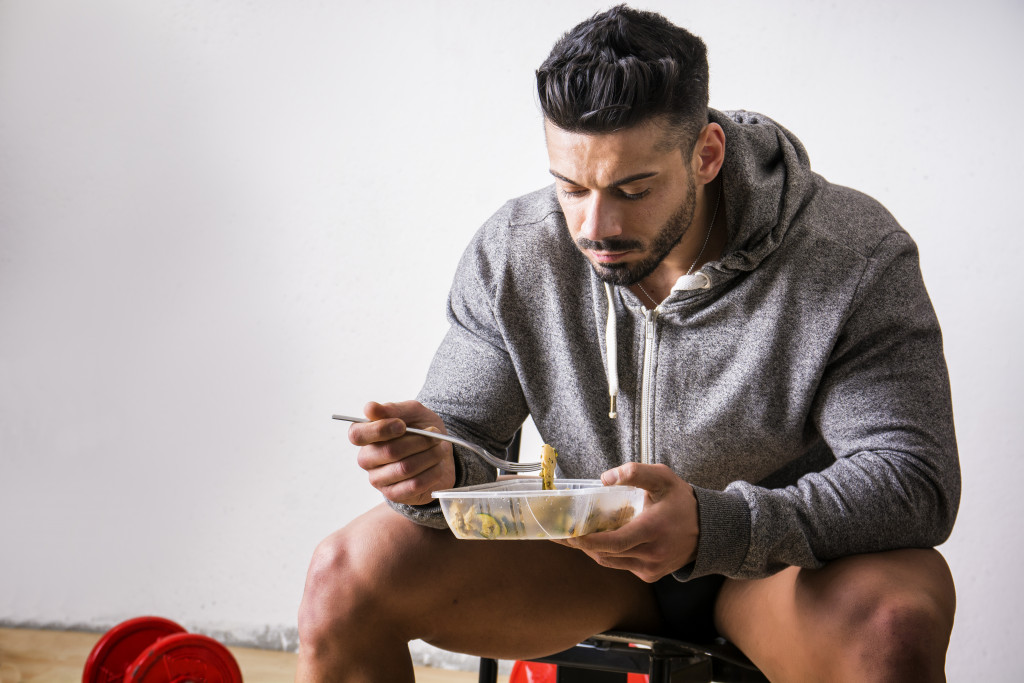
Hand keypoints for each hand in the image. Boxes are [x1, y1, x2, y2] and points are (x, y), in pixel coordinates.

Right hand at [348, 400, 455, 505]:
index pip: (357, 435)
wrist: (441, 452)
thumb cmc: (422, 429)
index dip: (380, 429)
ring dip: (429, 456)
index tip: (402, 425)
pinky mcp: (394, 495)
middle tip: (435, 436)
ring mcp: (378, 479)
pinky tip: (438, 466)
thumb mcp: (412, 412)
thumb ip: (392, 409)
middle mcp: (367, 459)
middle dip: (419, 441)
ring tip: (440, 449)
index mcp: (366, 436)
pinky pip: (414, 485)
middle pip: (389, 451)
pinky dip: (432, 473)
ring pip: (405, 468)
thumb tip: (370, 409)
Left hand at [556, 463, 698, 582]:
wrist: (709, 530)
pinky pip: (621, 565)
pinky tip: (602, 539)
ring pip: (610, 562)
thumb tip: (605, 478)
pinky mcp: (651, 575)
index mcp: (653, 530)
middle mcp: (652, 553)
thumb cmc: (681, 501)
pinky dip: (608, 553)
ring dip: (592, 549)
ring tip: (575, 535)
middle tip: (561, 532)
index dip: (587, 541)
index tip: (568, 534)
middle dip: (581, 544)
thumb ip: (635, 472)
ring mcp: (651, 568)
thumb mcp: (662, 478)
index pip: (614, 542)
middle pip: (606, 554)